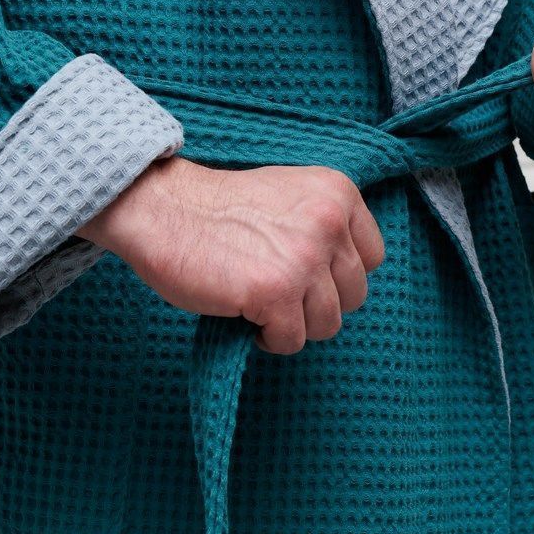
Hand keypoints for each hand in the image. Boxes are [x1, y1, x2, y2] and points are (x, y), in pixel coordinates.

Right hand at [76, 156, 384, 353]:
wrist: (162, 208)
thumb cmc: (218, 208)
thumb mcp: (290, 195)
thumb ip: (324, 224)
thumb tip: (344, 278)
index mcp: (337, 194)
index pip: (372, 258)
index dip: (336, 274)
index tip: (303, 272)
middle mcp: (329, 223)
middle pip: (353, 296)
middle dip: (315, 303)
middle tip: (276, 291)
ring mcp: (304, 259)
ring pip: (327, 324)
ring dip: (292, 324)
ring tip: (259, 304)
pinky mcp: (275, 293)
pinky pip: (291, 340)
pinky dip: (268, 338)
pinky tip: (245, 315)